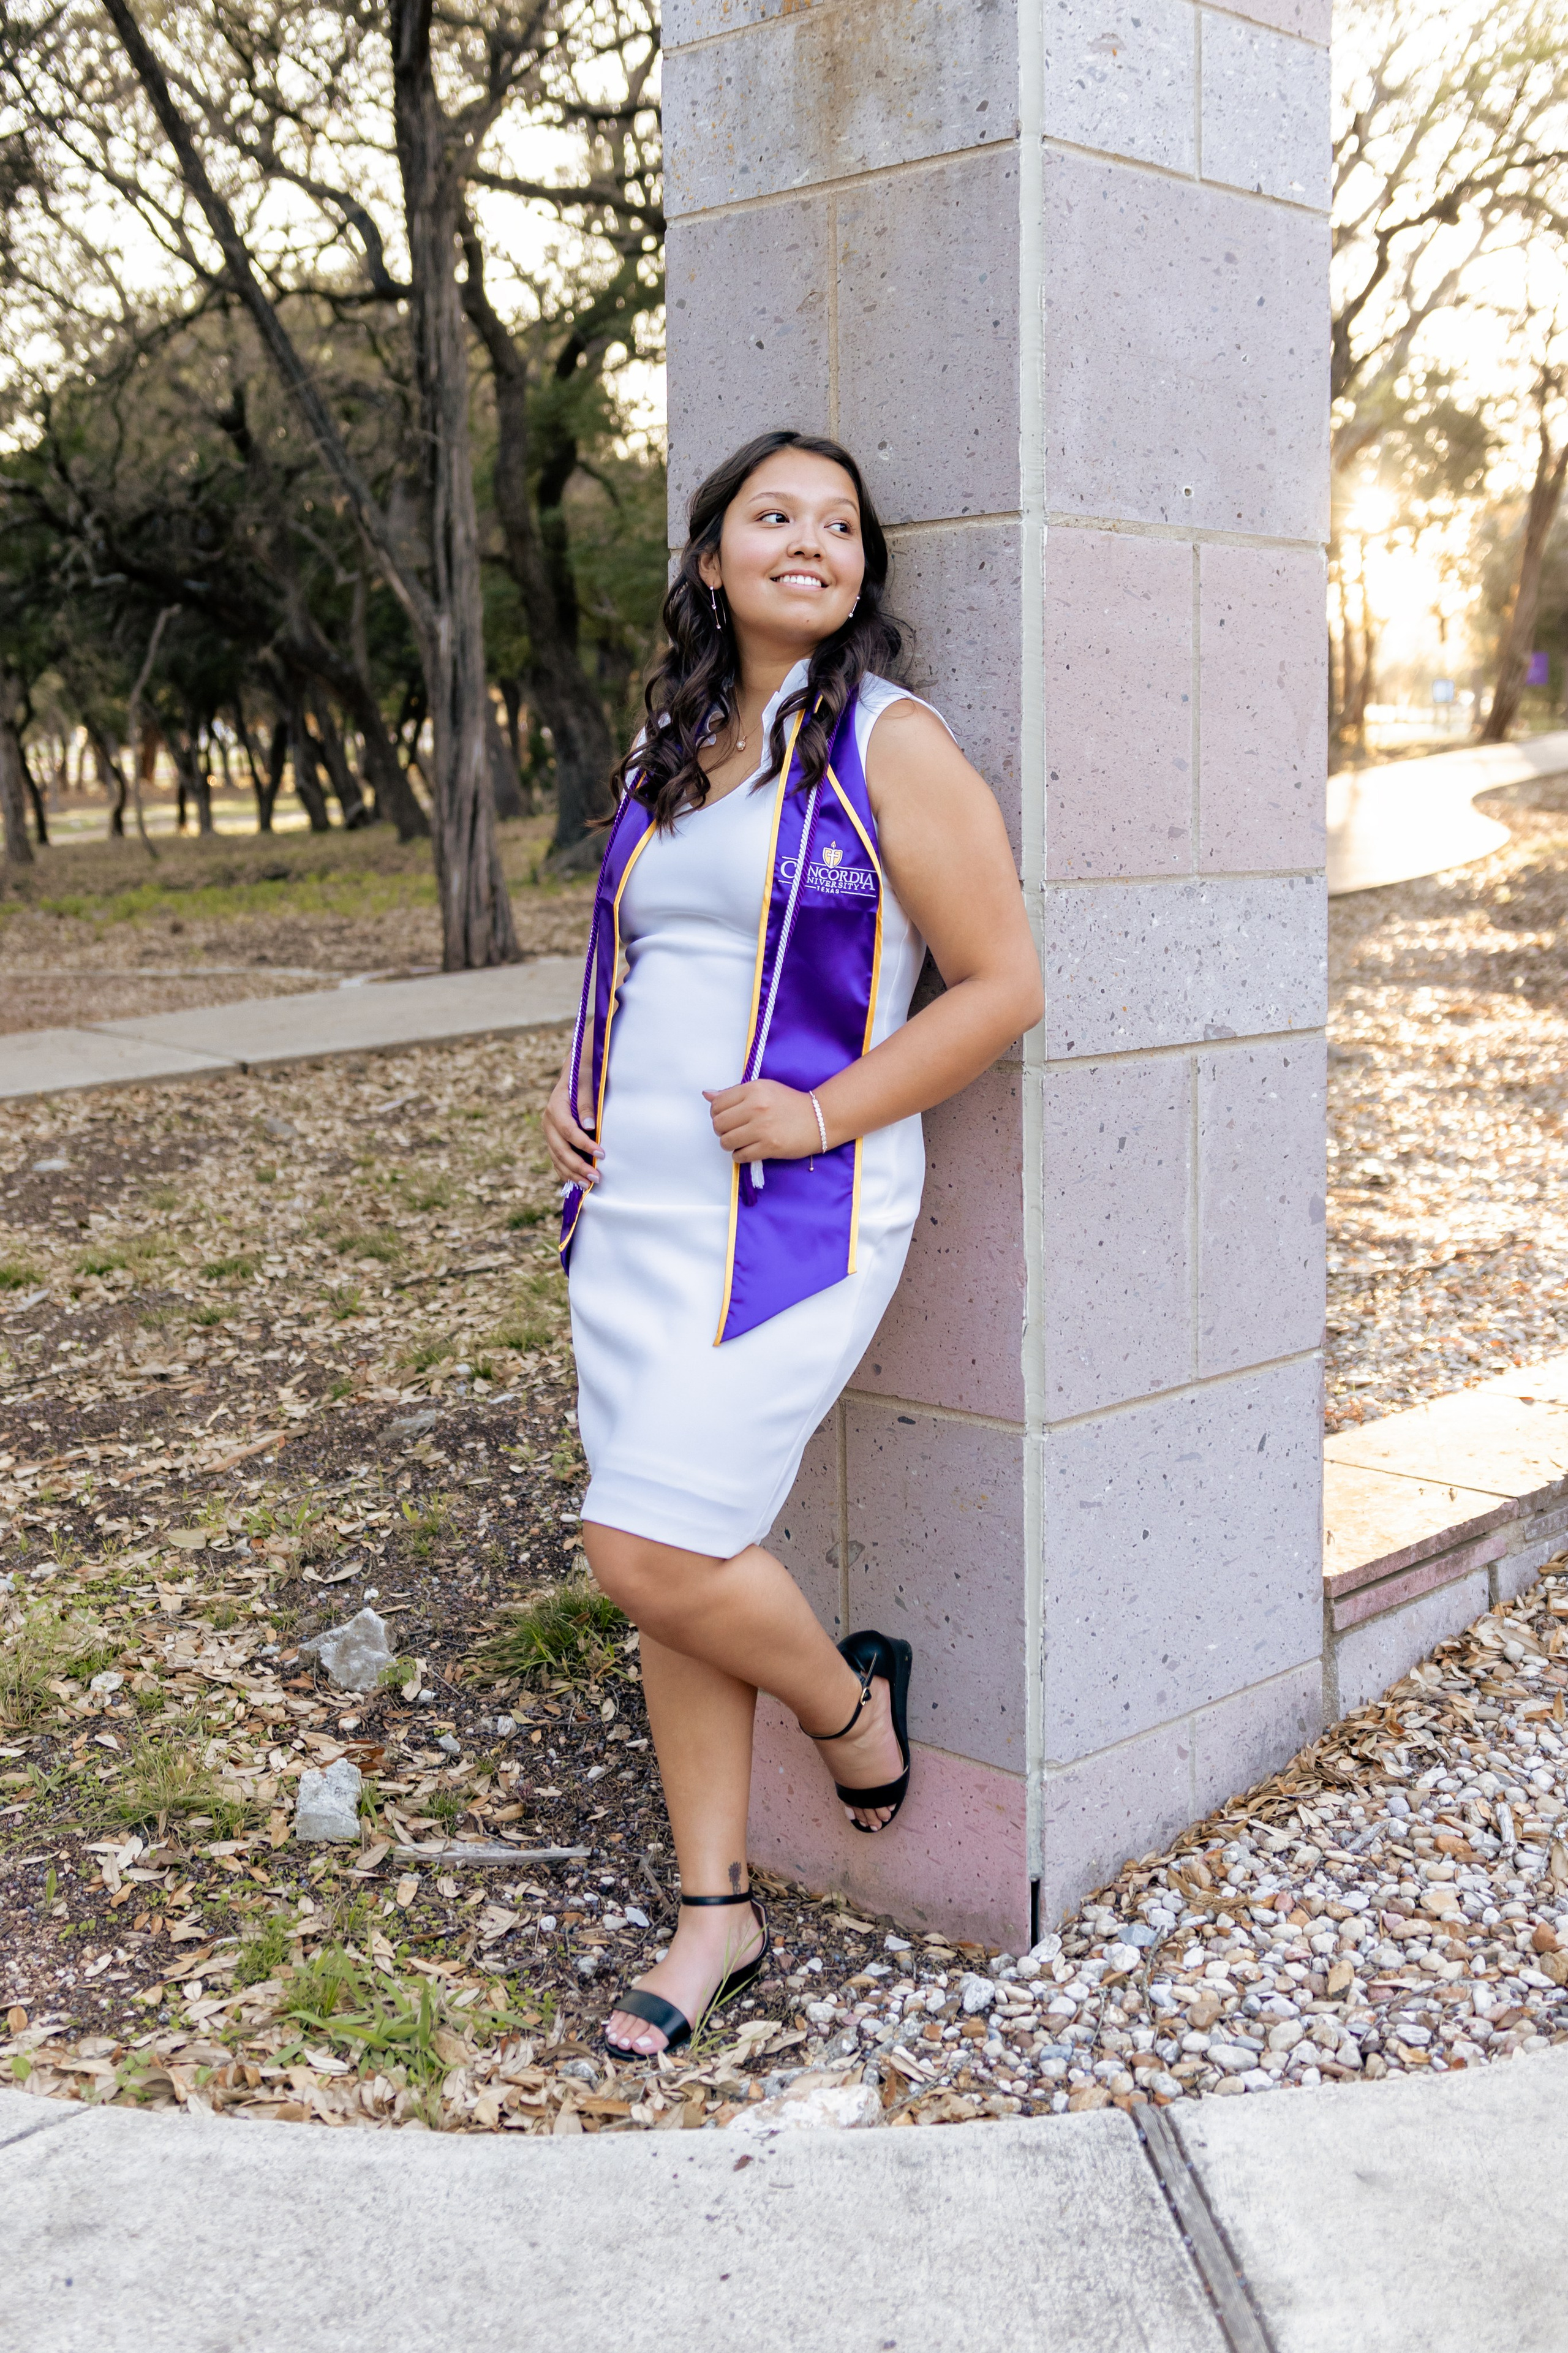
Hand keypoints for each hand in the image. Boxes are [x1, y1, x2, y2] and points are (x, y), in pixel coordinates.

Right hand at [543, 1068, 600, 1188]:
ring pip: (556, 1157)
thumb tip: (590, 1127)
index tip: (602, 1154)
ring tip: (587, 1184)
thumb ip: (586, 1104)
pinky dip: (565, 1172)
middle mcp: (548, 1121)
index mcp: (555, 1107)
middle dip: (578, 1166)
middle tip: (596, 1177)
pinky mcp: (552, 1139)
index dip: (584, 1145)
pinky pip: (556, 1159)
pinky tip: (576, 1182)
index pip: (568, 1131)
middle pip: (561, 1149)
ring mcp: (548, 1132)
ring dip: (571, 1173)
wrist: (574, 1072)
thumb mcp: (586, 1083)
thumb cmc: (584, 1076)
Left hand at [704, 1080, 824, 1161]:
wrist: (819, 1118)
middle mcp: (756, 1107)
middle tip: (733, 1130)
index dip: (717, 1113)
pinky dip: (740, 1155)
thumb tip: (707, 1095)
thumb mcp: (763, 1088)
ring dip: (729, 1144)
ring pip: (726, 1141)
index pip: (717, 1104)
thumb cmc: (789, 1103)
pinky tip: (749, 1149)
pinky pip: (740, 1156)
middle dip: (722, 1130)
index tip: (727, 1117)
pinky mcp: (769, 1147)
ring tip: (741, 1141)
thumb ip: (734, 1093)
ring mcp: (763, 1128)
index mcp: (753, 1089)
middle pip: (718, 1124)